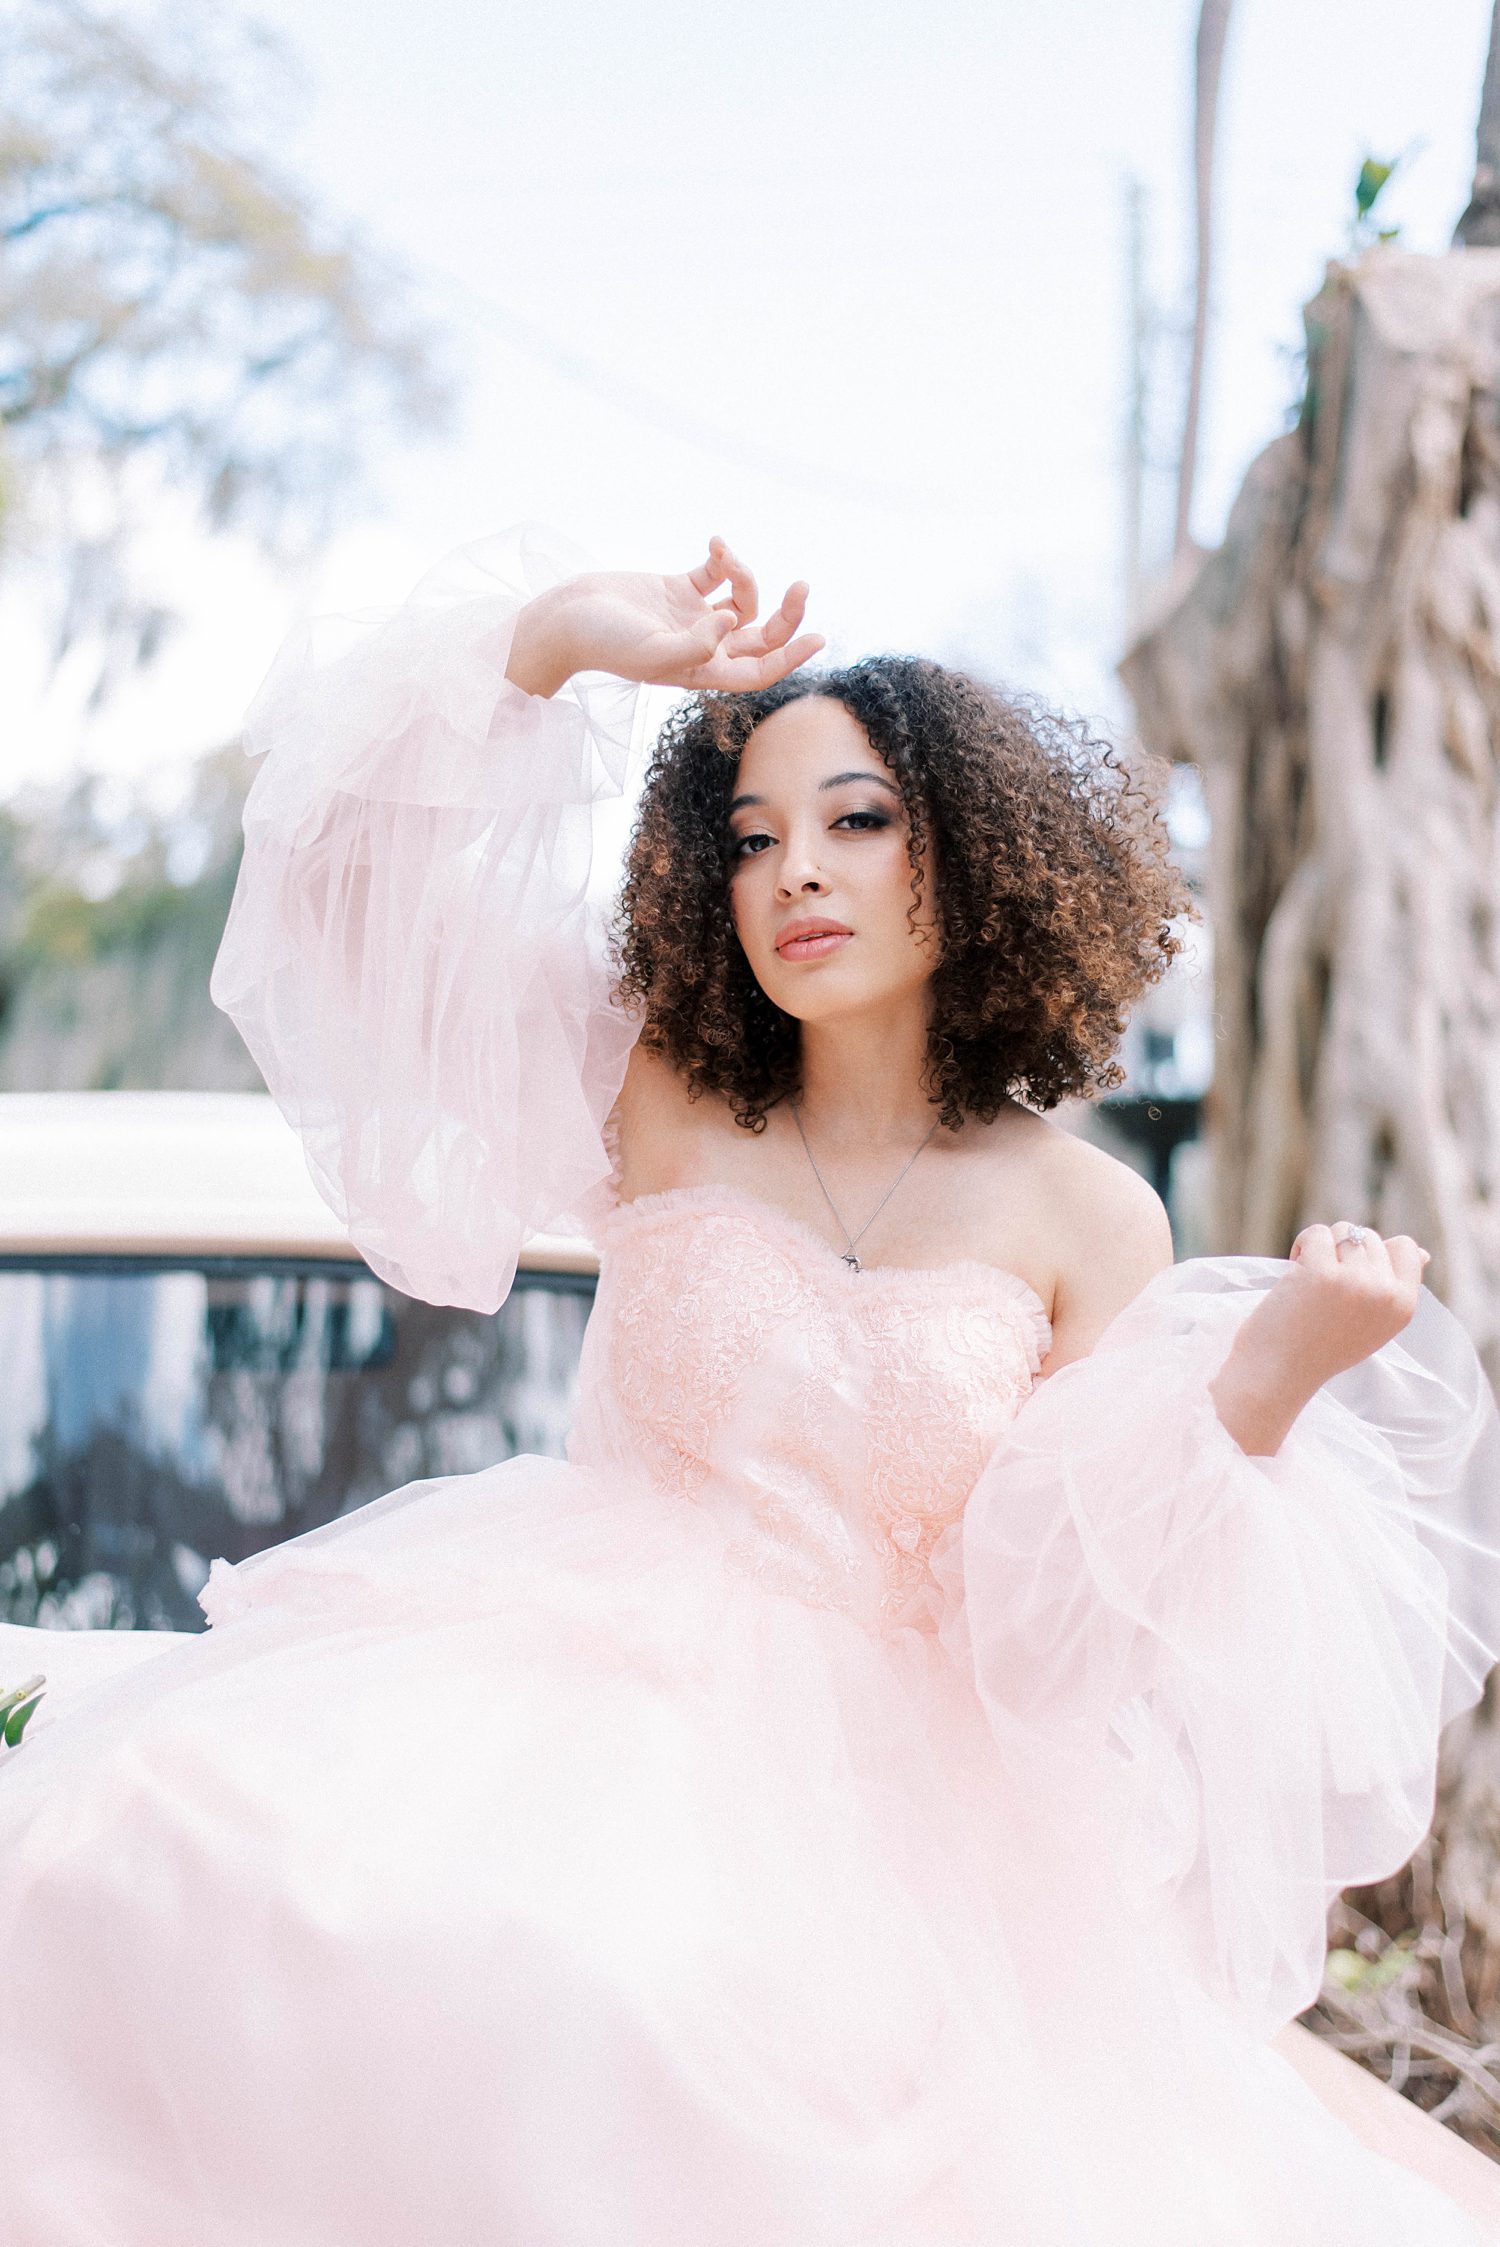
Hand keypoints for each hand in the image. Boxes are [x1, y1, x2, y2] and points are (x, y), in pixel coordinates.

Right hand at [504, 535, 825, 698]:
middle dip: (785, 615)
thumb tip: (731, 624)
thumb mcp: (651, 654)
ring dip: (744, 575)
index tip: (817, 638)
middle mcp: (703, 647)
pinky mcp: (677, 591)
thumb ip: (695, 644)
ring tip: (724, 556)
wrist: (564, 619)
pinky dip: (722, 557)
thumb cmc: (604, 644)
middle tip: (802, 587)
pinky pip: (714, 575)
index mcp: (702, 672)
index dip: (790, 658)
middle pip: (760, 637)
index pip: (758, 671)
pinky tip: (715, 543)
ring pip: (741, 601)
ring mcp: (691, 619)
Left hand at [1210, 1223, 1430, 1456]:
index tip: (1350, 1277)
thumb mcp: (1372, 1323)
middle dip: (1342, 1251)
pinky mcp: (1323, 1273)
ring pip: (1343, 1231)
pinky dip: (1301, 1247)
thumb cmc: (1320, 1348)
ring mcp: (1356, 1281)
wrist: (1278, 1374)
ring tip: (1308, 1281)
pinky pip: (1316, 1233)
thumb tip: (1423, 1253)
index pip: (1407, 1249)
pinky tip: (1293, 1274)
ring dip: (1321, 1248)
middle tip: (1322, 1286)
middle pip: (1369, 1237)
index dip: (1374, 1253)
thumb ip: (1393, 1289)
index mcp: (1404, 1306)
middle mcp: (1386, 1293)